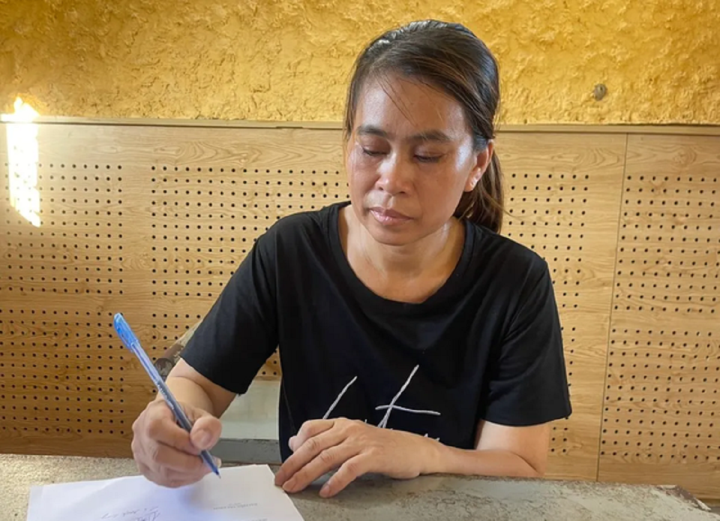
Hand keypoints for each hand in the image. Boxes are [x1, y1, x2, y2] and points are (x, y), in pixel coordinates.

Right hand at [131, 399, 221, 487]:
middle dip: (188, 462)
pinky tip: (195, 471)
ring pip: (162, 472)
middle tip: (207, 461)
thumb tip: (201, 441)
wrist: (177, 423)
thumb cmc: (187, 418)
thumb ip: (207, 425)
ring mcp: (141, 455)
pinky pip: (164, 481)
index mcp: (152, 414)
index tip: (200, 446)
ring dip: (189, 473)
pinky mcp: (146, 471)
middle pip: (158, 455)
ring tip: (205, 466)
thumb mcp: (202, 414)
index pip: (158, 428)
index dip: (181, 441)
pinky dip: (184, 479)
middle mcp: (141, 435)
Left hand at [274, 418, 434, 497]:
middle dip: (294, 464)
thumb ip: (325, 439)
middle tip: (281, 480)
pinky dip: (336, 481)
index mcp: (342, 424)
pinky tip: (326, 492)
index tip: (284, 465)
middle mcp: (349, 429)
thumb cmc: (382, 446)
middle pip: (314, 445)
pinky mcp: (374, 456)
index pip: (310, 429)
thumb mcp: (351, 437)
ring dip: (307, 474)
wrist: (415, 449)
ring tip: (295, 488)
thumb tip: (295, 442)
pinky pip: (350, 469)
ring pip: (327, 457)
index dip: (294, 446)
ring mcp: (362, 442)